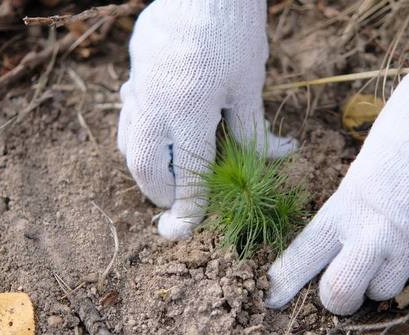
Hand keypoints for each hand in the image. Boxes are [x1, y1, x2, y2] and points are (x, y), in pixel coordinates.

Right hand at [117, 0, 296, 239]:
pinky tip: (163, 128)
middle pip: (143, 167)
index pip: (187, 175)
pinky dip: (142, 132)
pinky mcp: (134, 68)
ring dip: (148, 165)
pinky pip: (129, 112)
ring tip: (174, 168)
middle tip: (179, 199)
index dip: (188, 208)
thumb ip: (254, 129)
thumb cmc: (235, 32)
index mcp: (188, 110)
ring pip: (129, 141)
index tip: (185, 229)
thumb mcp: (248, 85)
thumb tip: (279, 156)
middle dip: (159, 193)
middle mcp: (154, 102)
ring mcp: (139, 84)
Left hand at [265, 27, 408, 314]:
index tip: (274, 297)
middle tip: (350, 286)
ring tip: (403, 232)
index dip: (287, 281)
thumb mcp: (365, 173)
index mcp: (344, 208)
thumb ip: (354, 214)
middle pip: (341, 295)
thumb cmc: (407, 134)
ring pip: (390, 288)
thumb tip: (349, 248)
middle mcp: (373, 234)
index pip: (304, 256)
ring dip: (392, 271)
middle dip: (342, 299)